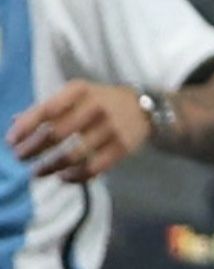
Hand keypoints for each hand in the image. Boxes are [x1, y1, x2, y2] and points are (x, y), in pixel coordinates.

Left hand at [8, 82, 150, 181]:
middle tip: (21, 158)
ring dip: (50, 166)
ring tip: (37, 172)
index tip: (11, 142)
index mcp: (79, 91)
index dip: (26, 127)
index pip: (46, 109)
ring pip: (73, 154)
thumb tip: (14, 123)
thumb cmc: (101, 101)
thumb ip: (47, 108)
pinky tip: (64, 177)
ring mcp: (111, 128)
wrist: (145, 107)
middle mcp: (96, 107)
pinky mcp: (123, 147)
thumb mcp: (76, 95)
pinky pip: (94, 167)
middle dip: (33, 149)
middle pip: (56, 133)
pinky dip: (75, 176)